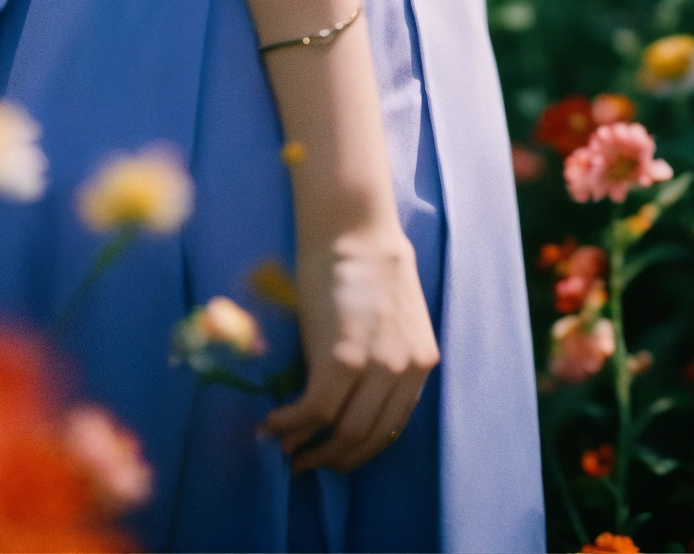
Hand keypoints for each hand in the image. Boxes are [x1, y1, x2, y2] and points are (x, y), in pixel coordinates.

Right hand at [262, 229, 438, 474]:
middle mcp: (404, 371)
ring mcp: (375, 368)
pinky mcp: (341, 360)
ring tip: (286, 452)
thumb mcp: (393, 321)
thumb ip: (384, 360)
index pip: (392, 427)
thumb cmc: (364, 264)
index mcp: (421, 363)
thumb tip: (352, 398)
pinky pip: (313, 411)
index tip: (336, 457)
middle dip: (334, 458)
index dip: (360, 449)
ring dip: (309, 449)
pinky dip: (288, 424)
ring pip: (340, 432)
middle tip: (306, 464)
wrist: (352, 229)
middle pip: (366, 437)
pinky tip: (271, 425)